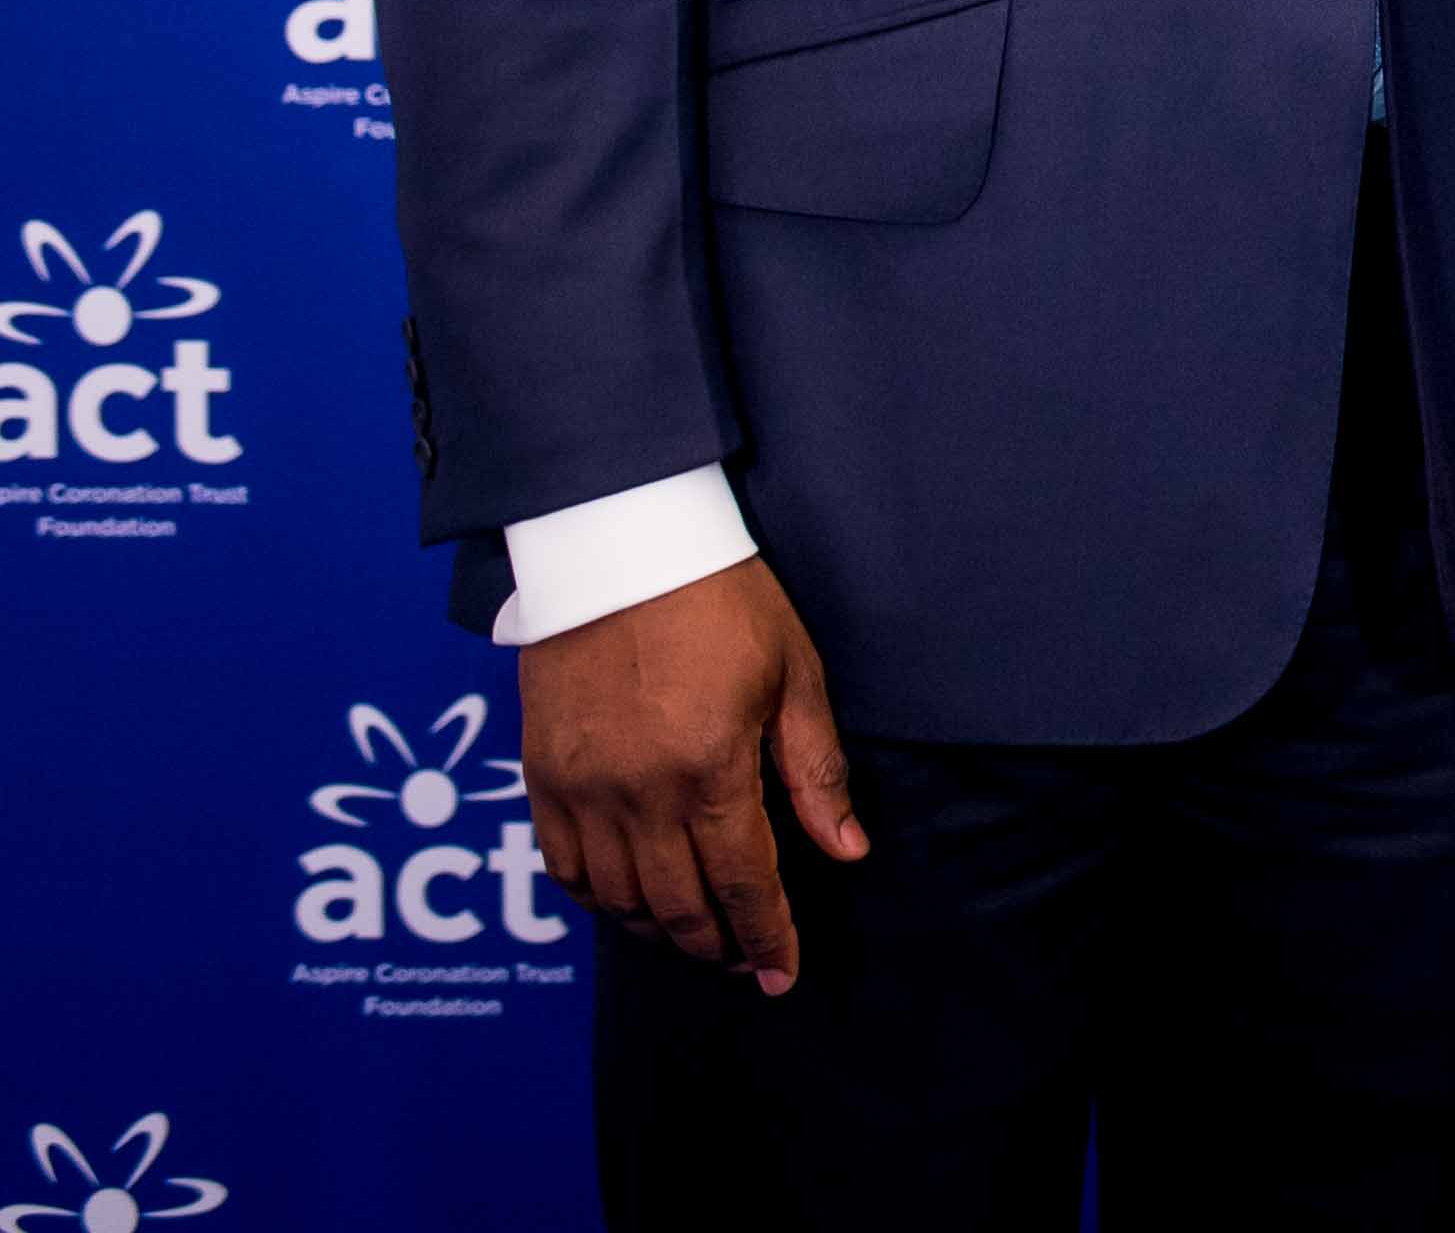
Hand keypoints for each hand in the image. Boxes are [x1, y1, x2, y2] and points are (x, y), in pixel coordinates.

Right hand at [521, 555, 866, 988]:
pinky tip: (626, 902)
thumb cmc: (722, 602)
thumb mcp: (793, 676)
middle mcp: (638, 795)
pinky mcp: (540, 776)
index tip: (782, 975)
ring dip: (659, 930)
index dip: (766, 937)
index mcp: (710, 771)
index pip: (742, 885)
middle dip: (717, 945)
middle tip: (743, 963)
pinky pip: (564, 866)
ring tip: (696, 937)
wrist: (620, 546)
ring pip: (618, 898)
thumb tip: (846, 850)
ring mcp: (582, 790)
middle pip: (677, 905)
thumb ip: (815, 773)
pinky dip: (598, 899)